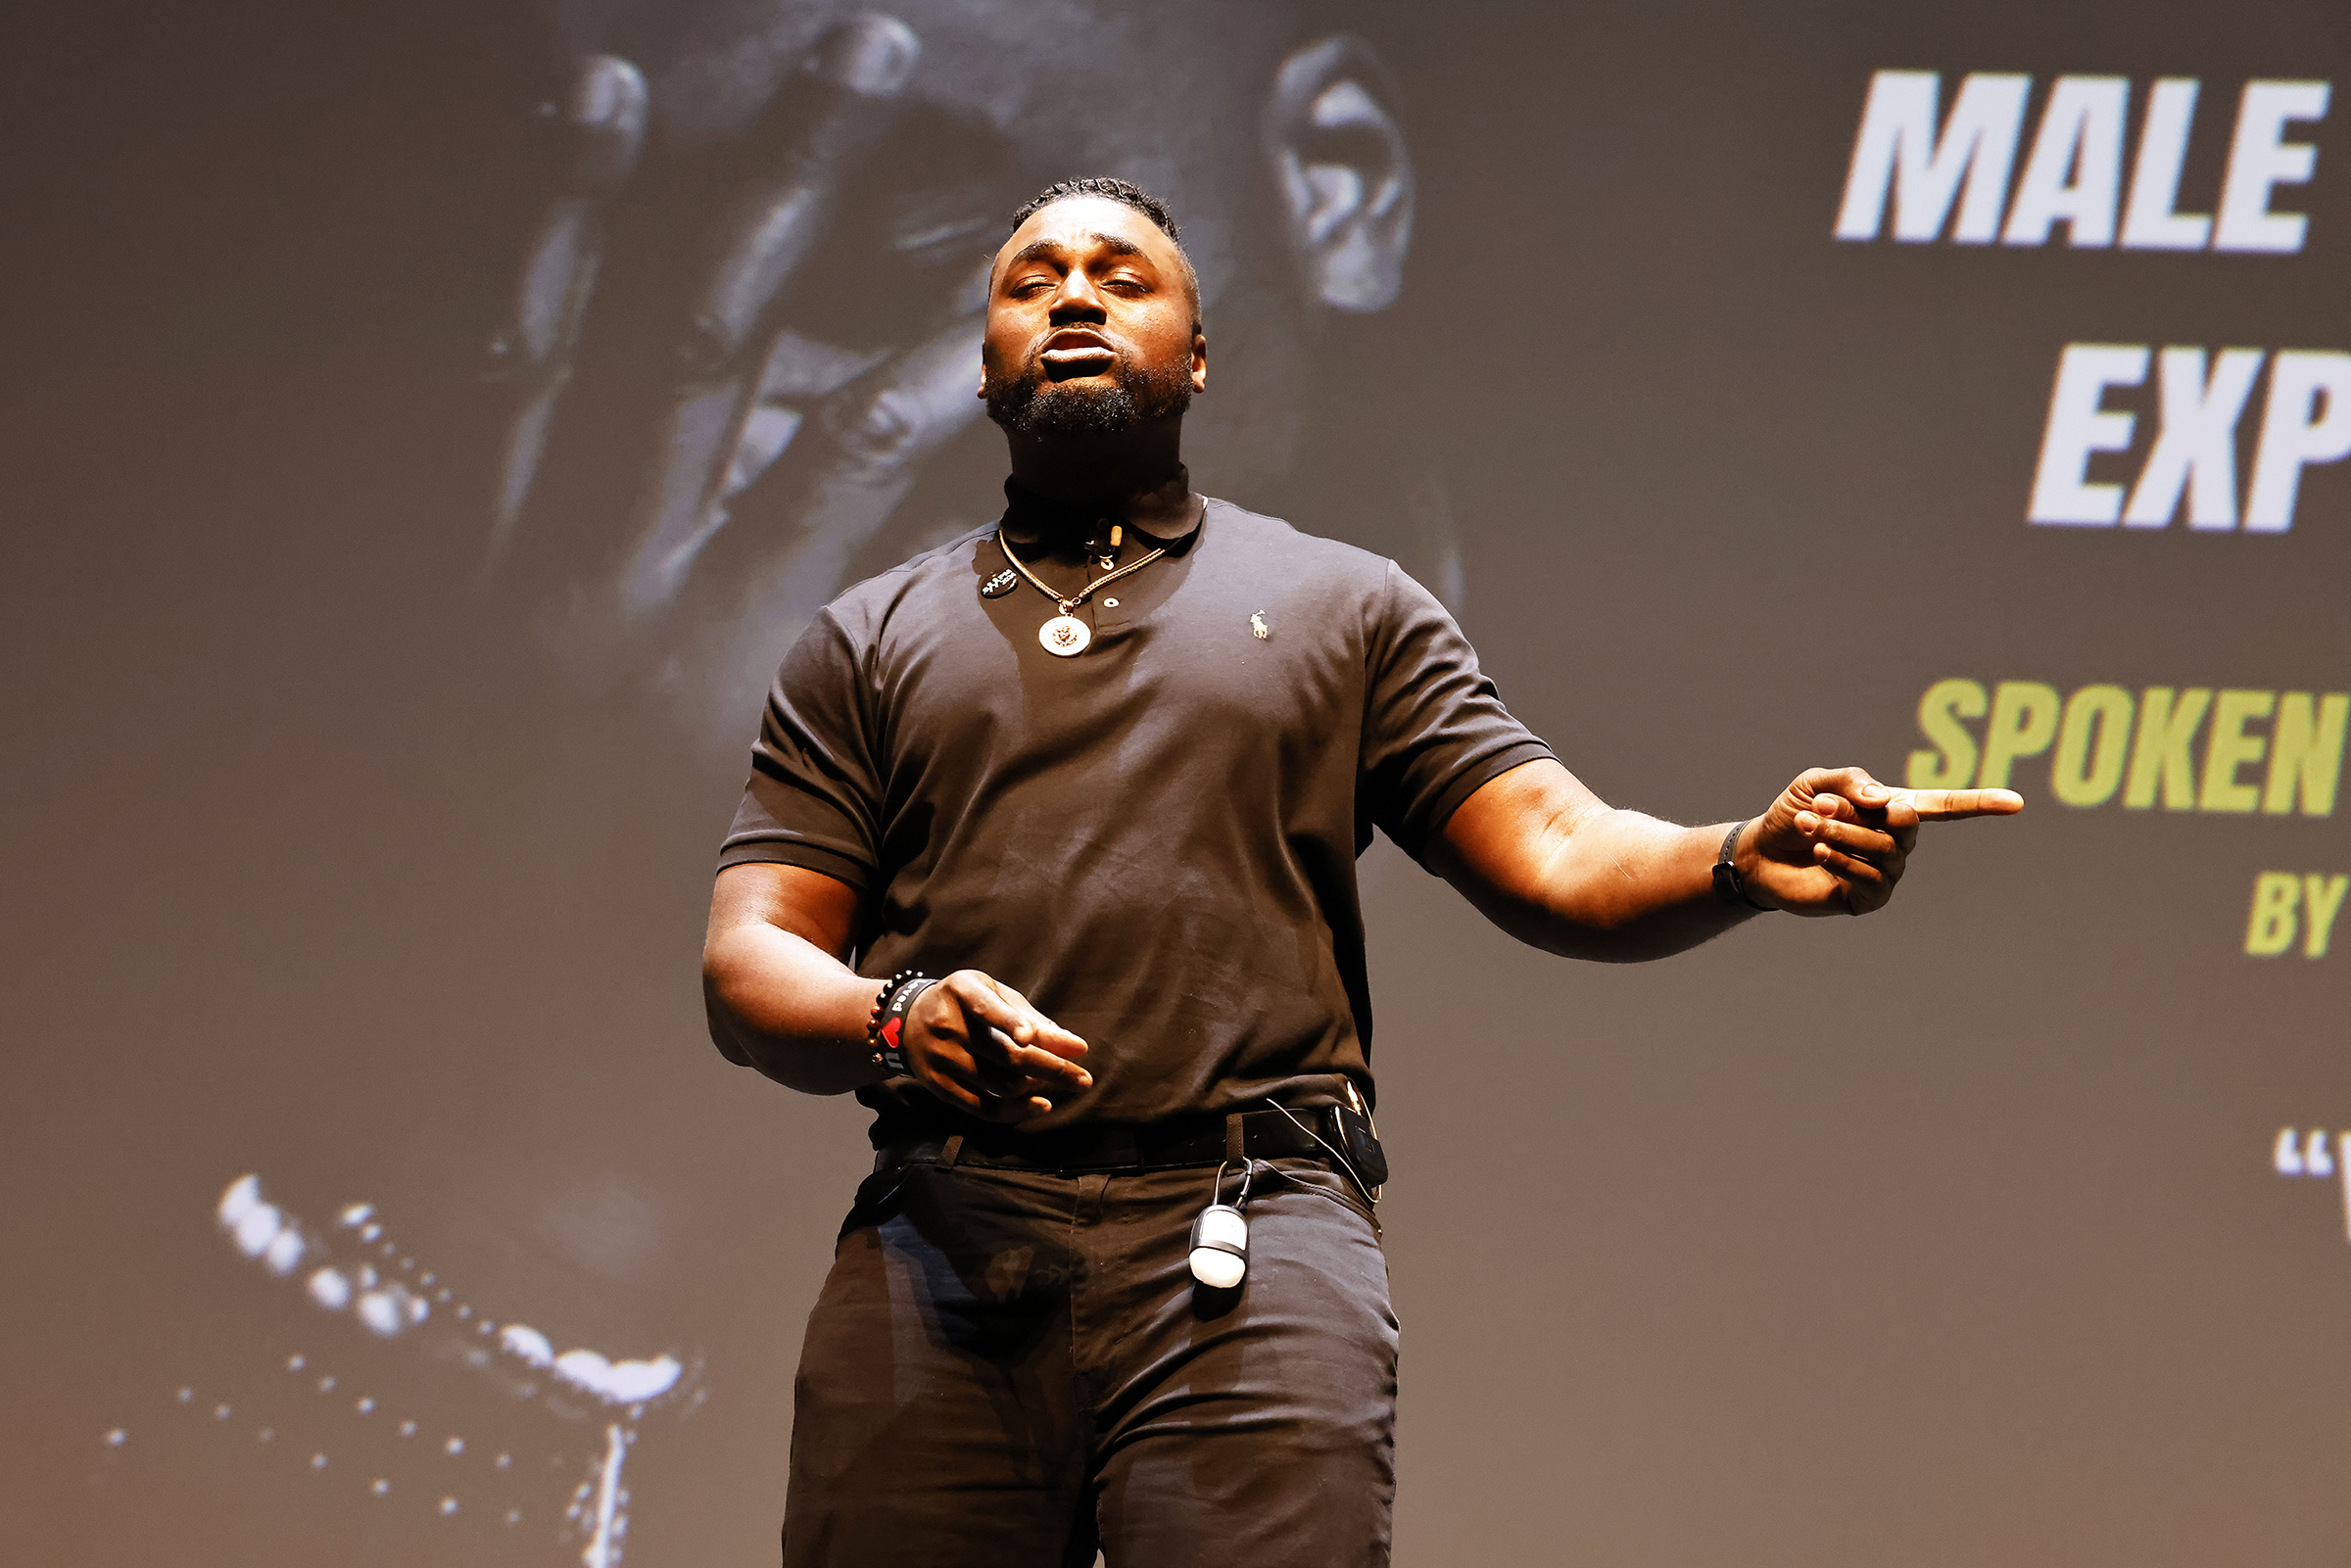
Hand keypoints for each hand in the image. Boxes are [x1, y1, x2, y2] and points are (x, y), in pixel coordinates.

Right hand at [899, 970, 1091, 1121]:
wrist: (905, 1021)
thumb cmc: (965, 1004)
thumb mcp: (992, 994)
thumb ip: (1032, 1017)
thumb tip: (1074, 1046)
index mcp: (962, 991)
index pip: (987, 1009)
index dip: (1009, 1023)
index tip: (1032, 1037)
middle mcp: (947, 1026)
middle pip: (1006, 1055)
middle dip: (1052, 1069)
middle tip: (1084, 1079)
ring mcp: (940, 1059)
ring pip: (1000, 1084)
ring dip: (1039, 1087)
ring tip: (1061, 1082)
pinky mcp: (938, 1086)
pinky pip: (982, 1108)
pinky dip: (1016, 1111)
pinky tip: (1041, 1106)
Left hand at [1739, 766, 2021, 915]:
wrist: (1760, 854)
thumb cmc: (1794, 814)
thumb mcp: (1815, 785)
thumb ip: (1851, 782)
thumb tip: (1888, 800)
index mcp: (1894, 810)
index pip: (1946, 807)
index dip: (1981, 804)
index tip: (2017, 803)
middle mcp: (1898, 843)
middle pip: (1904, 827)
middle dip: (1858, 813)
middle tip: (1820, 807)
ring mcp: (1886, 873)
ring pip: (1885, 852)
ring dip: (1843, 834)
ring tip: (1810, 826)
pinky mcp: (1867, 899)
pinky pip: (1870, 879)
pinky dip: (1842, 860)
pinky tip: (1818, 852)